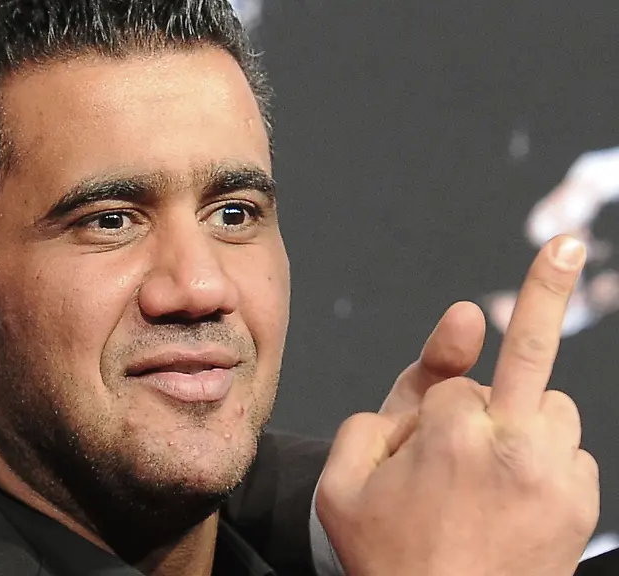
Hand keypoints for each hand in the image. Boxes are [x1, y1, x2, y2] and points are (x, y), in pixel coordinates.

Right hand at [318, 235, 598, 575]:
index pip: (451, 383)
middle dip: (514, 362)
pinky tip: (512, 499)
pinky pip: (574, 457)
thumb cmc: (385, 555)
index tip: (427, 432)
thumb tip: (461, 323)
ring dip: (524, 423)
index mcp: (451, 434)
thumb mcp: (345, 481)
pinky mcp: (582, 508)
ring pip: (556, 410)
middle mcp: (516, 446)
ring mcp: (557, 479)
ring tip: (488, 469)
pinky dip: (546, 465)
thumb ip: (386, 401)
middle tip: (553, 264)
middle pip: (527, 373)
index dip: (426, 414)